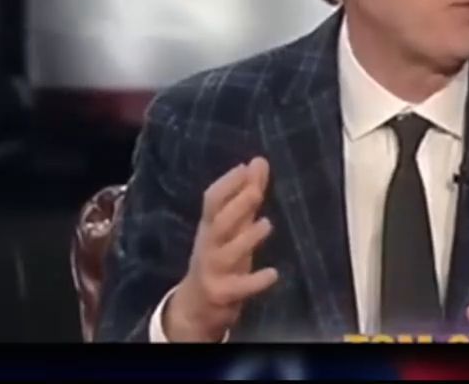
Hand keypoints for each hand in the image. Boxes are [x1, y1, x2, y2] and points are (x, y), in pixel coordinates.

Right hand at [163, 157, 278, 341]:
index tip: (245, 166)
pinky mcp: (221, 294)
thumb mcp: (231, 227)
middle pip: (218, 223)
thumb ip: (247, 196)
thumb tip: (259, 161)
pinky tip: (273, 274)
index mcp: (210, 226)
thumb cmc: (219, 258)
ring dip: (246, 239)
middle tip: (256, 191)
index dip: (227, 183)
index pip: (212, 200)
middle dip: (236, 206)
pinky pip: (238, 287)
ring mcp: (213, 270)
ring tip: (266, 224)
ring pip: (226, 253)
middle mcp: (208, 245)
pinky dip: (255, 281)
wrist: (195, 308)